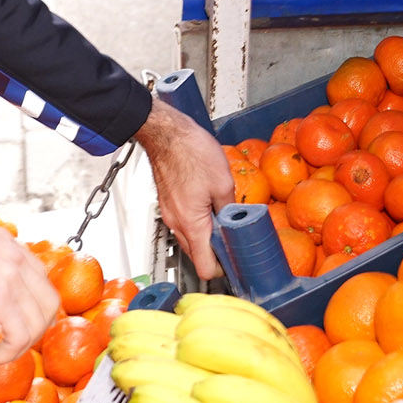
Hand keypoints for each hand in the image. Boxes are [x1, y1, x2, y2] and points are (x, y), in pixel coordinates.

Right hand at [0, 210, 58, 364]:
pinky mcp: (0, 299)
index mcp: (9, 244)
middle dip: (36, 328)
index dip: (33, 305)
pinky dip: (5, 355)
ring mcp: (13, 278)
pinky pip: (19, 337)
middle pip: (49, 302)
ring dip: (19, 346)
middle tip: (13, 342)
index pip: (40, 279)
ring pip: (39, 323)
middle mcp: (18, 258)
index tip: (15, 321)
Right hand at [134, 97, 229, 278]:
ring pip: (189, 240)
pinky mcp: (167, 204)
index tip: (235, 261)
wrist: (167, 134)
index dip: (222, 269)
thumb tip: (236, 223)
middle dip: (215, 253)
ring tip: (223, 221)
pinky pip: (182, 224)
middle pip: (196, 256)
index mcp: (192, 223)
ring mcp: (169, 214)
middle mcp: (176, 223)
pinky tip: (209, 208)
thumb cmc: (190, 152)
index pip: (205, 267)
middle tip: (234, 240)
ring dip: (206, 237)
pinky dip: (196, 224)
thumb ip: (230, 209)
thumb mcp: (223, 181)